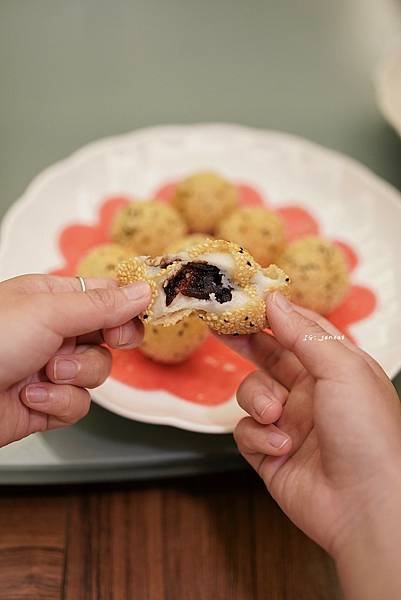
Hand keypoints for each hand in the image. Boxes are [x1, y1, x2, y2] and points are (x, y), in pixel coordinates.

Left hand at [0, 274, 150, 446]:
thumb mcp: (48, 312)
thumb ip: (101, 305)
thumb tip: (142, 292)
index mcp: (53, 299)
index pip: (106, 298)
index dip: (127, 309)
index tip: (137, 319)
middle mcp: (54, 332)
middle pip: (109, 338)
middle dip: (99, 346)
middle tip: (105, 342)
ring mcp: (50, 368)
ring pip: (97, 374)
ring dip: (74, 377)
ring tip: (44, 373)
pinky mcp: (46, 403)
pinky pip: (78, 404)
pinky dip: (58, 402)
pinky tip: (31, 396)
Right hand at [226, 292, 400, 598]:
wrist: (366, 506)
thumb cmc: (368, 433)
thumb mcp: (342, 368)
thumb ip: (303, 333)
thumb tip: (275, 299)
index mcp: (337, 368)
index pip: (300, 330)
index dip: (274, 314)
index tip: (246, 299)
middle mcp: (313, 393)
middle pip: (270, 357)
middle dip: (247, 342)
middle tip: (222, 327)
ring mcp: (291, 423)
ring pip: (252, 393)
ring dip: (257, 400)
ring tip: (274, 415)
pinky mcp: (271, 453)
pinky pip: (246, 431)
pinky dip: (259, 436)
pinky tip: (282, 447)